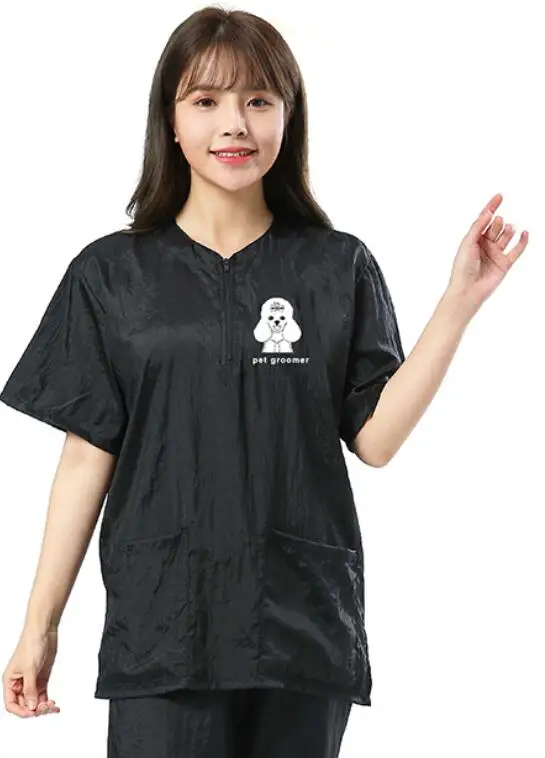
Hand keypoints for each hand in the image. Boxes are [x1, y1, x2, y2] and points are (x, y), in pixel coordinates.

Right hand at [2, 629, 60, 717]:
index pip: (11, 704)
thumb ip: (30, 689)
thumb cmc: (30, 644)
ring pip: (34, 701)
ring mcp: (31, 681)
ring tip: (52, 706)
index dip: (21, 711)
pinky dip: (48, 701)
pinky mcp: (41, 679)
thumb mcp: (29, 669)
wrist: (43, 631)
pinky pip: (43, 695)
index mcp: (10, 681)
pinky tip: (54, 705)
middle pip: (24, 704)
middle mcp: (20, 683)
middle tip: (45, 708)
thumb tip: (31, 706)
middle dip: (34, 709)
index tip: (32, 712)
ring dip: (43, 707)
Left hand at [447, 193, 528, 316]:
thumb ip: (478, 226)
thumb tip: (488, 212)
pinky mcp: (504, 264)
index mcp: (473, 239)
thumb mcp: (468, 242)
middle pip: (495, 227)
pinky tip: (525, 233)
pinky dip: (522, 241)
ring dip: (508, 230)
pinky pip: (517, 250)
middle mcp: (485, 246)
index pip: (484, 220)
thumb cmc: (463, 267)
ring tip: (507, 228)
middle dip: (497, 222)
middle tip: (497, 222)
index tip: (499, 196)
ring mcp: (495, 254)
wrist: (468, 289)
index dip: (491, 207)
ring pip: (506, 237)